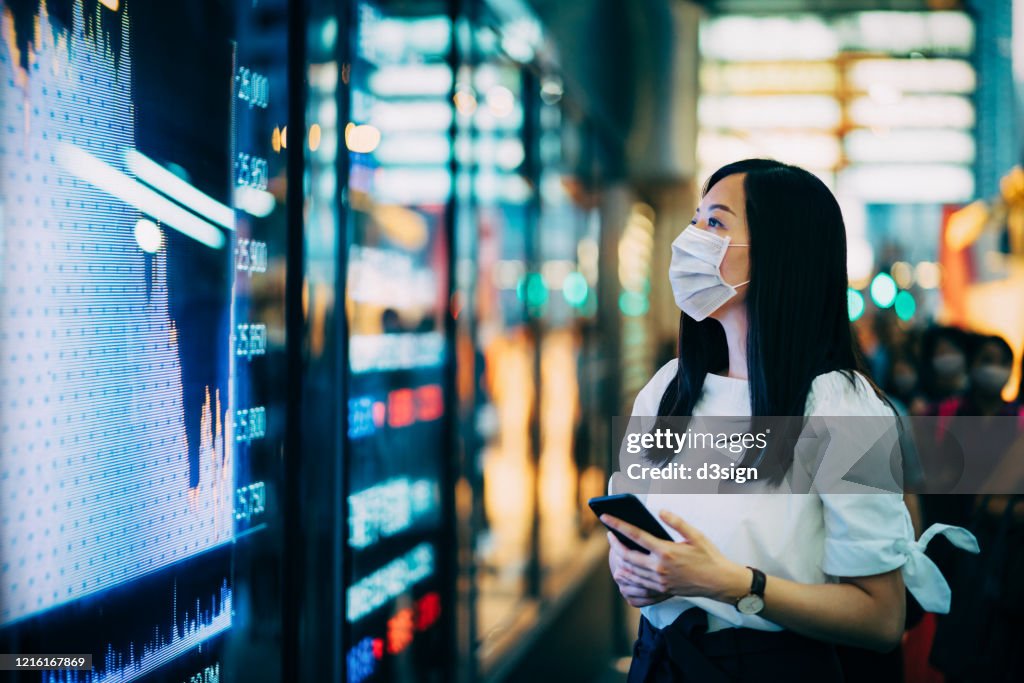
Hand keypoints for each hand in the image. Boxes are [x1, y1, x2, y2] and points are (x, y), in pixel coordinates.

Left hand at [600, 510, 749, 603]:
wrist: (718, 582)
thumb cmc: (708, 556)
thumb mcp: (695, 535)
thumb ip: (676, 522)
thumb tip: (661, 511)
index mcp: (665, 551)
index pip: (635, 535)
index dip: (618, 525)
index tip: (605, 517)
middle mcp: (659, 567)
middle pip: (627, 555)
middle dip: (614, 544)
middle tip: (609, 534)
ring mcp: (659, 581)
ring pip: (629, 571)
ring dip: (618, 560)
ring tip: (615, 549)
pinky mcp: (661, 590)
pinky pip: (637, 583)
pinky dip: (627, 574)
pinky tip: (625, 567)